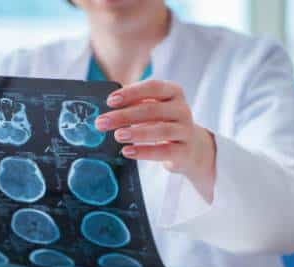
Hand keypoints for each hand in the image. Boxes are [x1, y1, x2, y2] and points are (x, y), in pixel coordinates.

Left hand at [95, 80, 216, 202]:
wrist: (191, 148)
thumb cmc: (163, 123)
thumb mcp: (152, 110)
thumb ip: (134, 105)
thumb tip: (105, 111)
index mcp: (173, 92)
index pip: (152, 87)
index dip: (130, 93)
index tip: (110, 101)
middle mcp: (182, 109)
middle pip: (152, 110)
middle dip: (124, 116)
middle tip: (102, 123)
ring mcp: (186, 130)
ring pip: (160, 130)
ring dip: (136, 133)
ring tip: (117, 136)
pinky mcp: (185, 151)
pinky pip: (164, 151)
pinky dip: (144, 151)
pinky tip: (127, 152)